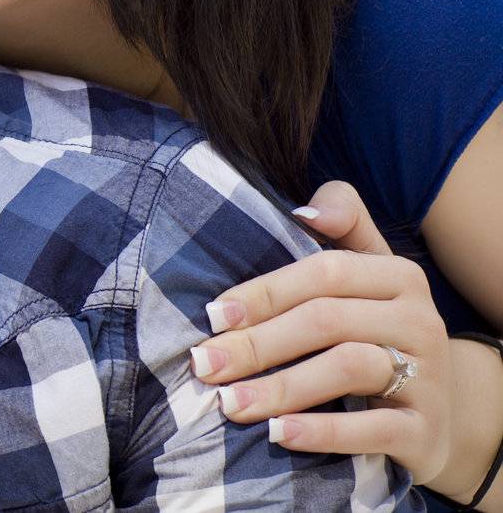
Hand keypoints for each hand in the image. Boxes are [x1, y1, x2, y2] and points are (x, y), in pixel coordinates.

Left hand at [188, 181, 451, 483]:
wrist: (443, 409)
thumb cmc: (379, 329)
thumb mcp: (369, 272)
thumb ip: (342, 225)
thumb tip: (303, 212)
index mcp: (398, 275)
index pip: (323, 272)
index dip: (264, 292)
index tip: (213, 316)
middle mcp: (420, 320)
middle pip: (327, 321)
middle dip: (257, 343)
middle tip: (204, 365)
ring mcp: (428, 377)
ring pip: (349, 369)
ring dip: (281, 387)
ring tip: (229, 403)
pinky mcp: (425, 431)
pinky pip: (373, 429)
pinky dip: (323, 432)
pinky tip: (278, 434)